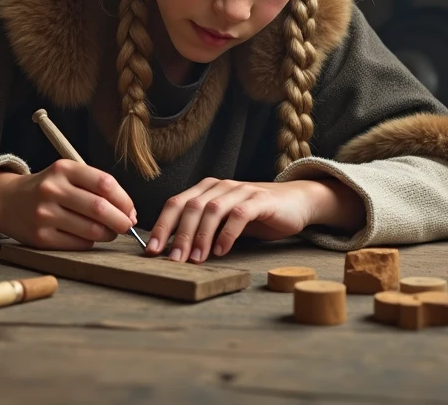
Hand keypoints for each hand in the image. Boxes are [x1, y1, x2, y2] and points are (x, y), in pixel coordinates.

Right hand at [0, 160, 136, 250]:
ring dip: (109, 234)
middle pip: (100, 208)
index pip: (105, 183)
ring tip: (110, 232)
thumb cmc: (47, 188)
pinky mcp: (40, 237)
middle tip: (127, 226)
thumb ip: (95, 187)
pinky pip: (78, 244)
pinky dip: (90, 242)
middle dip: (121, 221)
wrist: (6, 201)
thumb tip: (129, 213)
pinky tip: (89, 237)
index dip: (125, 200)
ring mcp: (44, 214)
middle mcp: (52, 189)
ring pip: (91, 230)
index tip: (131, 211)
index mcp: (63, 169)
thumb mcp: (66, 174)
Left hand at [145, 177, 362, 262]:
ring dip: (201, 236)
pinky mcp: (260, 200)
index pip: (176, 203)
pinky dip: (227, 233)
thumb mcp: (225, 221)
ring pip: (212, 209)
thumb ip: (203, 229)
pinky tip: (221, 251)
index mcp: (206, 189)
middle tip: (172, 260)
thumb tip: (174, 250)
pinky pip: (239, 215)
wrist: (296, 202)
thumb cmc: (256, 215)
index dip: (162, 225)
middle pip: (191, 206)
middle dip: (178, 234)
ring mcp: (241, 190)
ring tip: (195, 259)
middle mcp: (220, 186)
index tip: (151, 250)